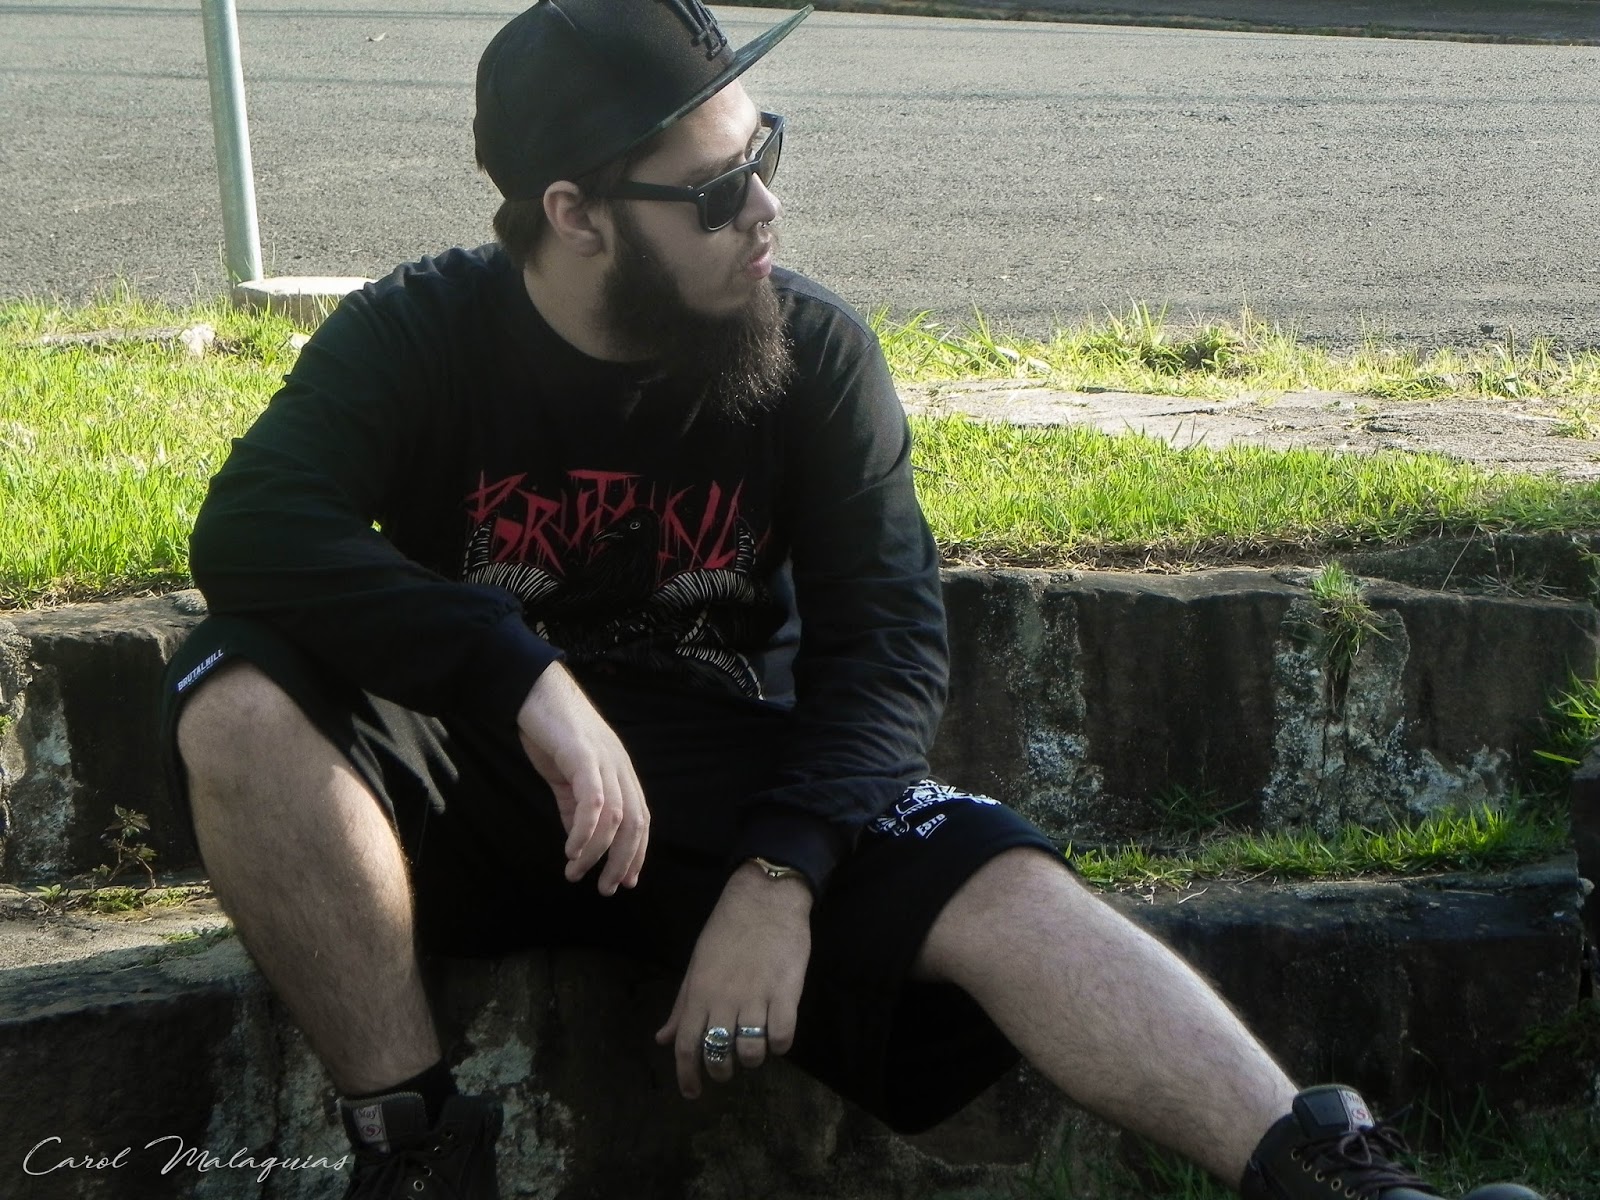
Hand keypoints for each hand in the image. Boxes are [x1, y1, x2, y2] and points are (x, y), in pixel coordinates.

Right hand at [516, 663, 648, 894]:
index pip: (640, 818)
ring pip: (616, 817)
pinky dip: (585, 830)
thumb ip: (575, 808)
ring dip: (598, 852)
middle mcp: (620, 767)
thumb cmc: (551, 732)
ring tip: (577, 873)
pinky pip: (593, 800)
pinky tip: (572, 849)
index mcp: (620, 772)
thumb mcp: (567, 777)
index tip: (627, 881)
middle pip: (635, 822)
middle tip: (607, 888)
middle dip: (624, 861)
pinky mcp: (584, 755)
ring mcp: (604, 760)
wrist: (534, 691)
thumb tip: (580, 844)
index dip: (636, 852)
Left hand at [655, 862, 812, 1097]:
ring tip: (755, 1047)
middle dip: (722, 1071)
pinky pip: (783, 1036)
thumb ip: (682, 1006)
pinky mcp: (786, 993)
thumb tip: (662, 1038)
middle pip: (718, 1055)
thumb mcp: (697, 966)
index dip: (688, 1077)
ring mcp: (756, 997)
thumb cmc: (727, 930)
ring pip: (751, 1052)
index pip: (686, 1047)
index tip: (693, 1094)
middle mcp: (724, 1000)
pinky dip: (780, 1045)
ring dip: (752, 1059)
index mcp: (699, 993)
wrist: (764, 898)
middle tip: (728, 1067)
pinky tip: (778, 1035)